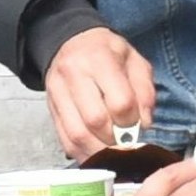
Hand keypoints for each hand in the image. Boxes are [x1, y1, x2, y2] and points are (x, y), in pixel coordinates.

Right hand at [44, 28, 154, 162]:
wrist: (72, 42)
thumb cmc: (108, 53)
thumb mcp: (135, 60)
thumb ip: (144, 91)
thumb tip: (144, 123)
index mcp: (99, 59)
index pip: (119, 102)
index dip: (133, 121)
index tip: (138, 125)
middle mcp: (73, 74)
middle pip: (95, 120)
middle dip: (116, 139)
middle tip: (127, 142)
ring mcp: (57, 92)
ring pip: (77, 134)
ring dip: (99, 151)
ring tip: (113, 153)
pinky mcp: (50, 108)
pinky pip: (64, 139)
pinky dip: (82, 153)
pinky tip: (96, 154)